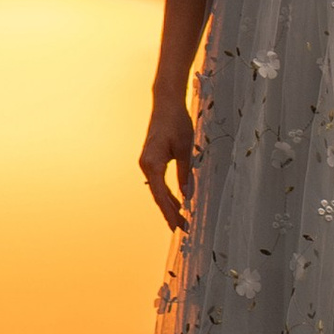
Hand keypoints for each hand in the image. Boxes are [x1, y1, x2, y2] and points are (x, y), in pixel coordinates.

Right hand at [138, 88, 194, 232]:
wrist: (166, 104)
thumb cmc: (177, 123)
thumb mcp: (186, 149)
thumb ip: (186, 173)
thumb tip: (188, 196)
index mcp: (152, 163)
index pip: (160, 195)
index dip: (169, 212)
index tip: (177, 227)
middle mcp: (145, 165)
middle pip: (158, 196)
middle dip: (171, 213)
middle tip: (184, 229)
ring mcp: (147, 163)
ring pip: (158, 190)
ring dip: (170, 205)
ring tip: (182, 221)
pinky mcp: (151, 160)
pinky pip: (158, 182)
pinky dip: (168, 194)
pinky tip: (178, 203)